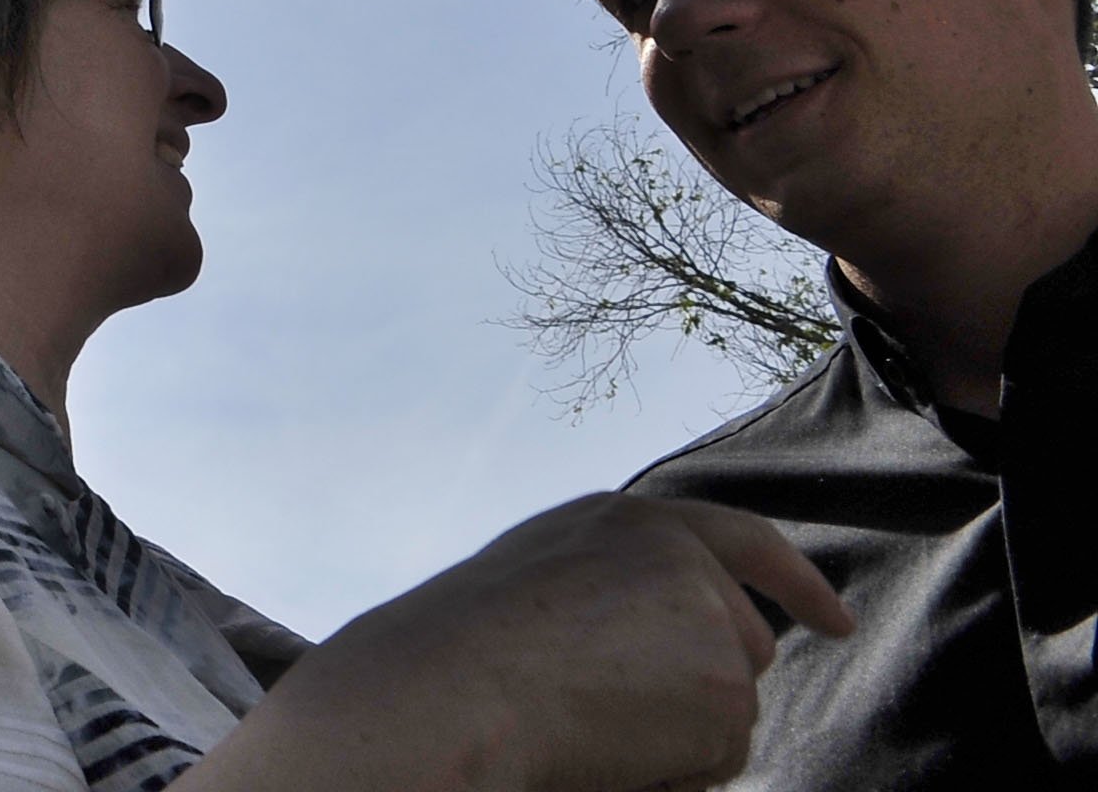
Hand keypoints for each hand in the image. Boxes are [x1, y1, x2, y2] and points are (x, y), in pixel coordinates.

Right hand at [185, 493, 851, 791]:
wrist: (450, 688)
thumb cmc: (465, 656)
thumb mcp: (542, 586)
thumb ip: (617, 590)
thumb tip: (686, 651)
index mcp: (625, 521)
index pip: (740, 540)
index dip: (797, 581)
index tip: (838, 622)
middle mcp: (679, 554)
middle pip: (743, 643)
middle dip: (705, 690)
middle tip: (604, 710)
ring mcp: (709, 615)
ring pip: (731, 709)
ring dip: (675, 736)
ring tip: (584, 721)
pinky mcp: (726, 684)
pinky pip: (719, 757)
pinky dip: (671, 771)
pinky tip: (604, 745)